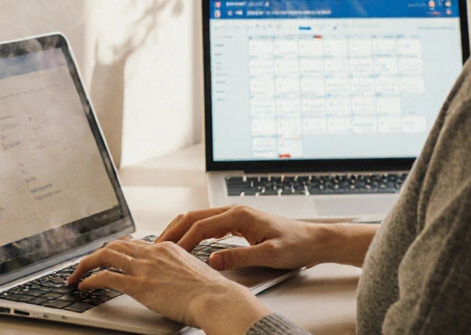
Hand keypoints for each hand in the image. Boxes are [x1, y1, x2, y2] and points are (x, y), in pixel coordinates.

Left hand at [65, 237, 268, 331]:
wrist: (216, 298)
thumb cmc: (211, 292)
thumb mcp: (193, 272)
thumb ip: (178, 271)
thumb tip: (173, 280)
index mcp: (167, 247)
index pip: (134, 244)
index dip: (116, 251)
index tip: (108, 257)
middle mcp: (152, 252)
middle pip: (115, 246)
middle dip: (96, 255)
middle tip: (85, 265)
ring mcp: (144, 267)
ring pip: (104, 256)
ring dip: (85, 265)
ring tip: (75, 275)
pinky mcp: (138, 284)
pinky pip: (105, 277)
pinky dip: (89, 280)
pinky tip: (83, 286)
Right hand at [158, 205, 327, 270]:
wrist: (313, 240)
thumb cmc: (296, 245)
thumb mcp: (268, 255)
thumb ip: (239, 257)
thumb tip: (212, 260)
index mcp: (239, 215)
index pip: (201, 226)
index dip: (182, 240)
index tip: (169, 254)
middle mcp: (235, 211)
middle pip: (194, 217)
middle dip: (174, 230)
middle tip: (157, 246)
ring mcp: (236, 215)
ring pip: (199, 219)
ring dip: (181, 230)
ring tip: (166, 244)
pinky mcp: (239, 223)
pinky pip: (209, 225)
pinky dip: (193, 232)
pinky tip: (187, 243)